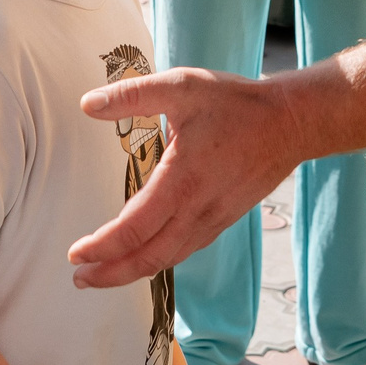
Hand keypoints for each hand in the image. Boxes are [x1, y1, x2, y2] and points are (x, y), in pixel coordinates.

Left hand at [71, 69, 301, 288]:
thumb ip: (132, 95)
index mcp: (182, 180)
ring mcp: (213, 219)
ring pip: (168, 259)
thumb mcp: (181, 86)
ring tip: (102, 274)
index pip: (134, 229)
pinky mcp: (223, 220)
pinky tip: (145, 256)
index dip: (101, 247)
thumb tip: (87, 104)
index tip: (75, 254)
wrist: (290, 122)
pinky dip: (159, 261)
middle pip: (149, 258)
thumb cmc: (235, 103)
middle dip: (110, 274)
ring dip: (133, 271)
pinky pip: (185, 250)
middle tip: (79, 279)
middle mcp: (198, 209)